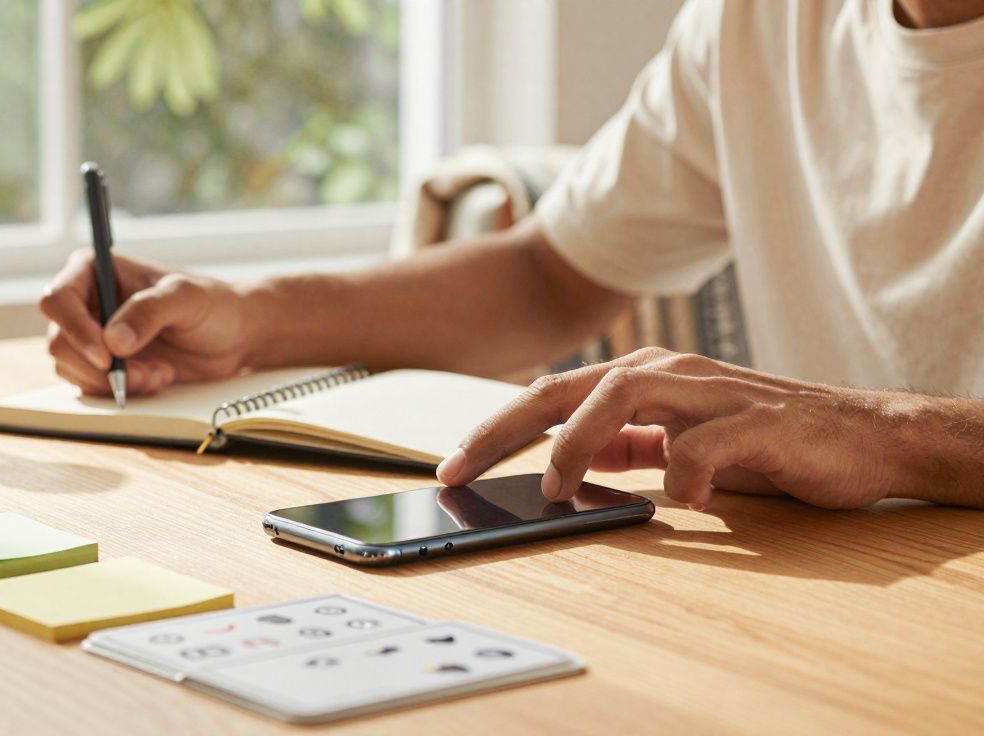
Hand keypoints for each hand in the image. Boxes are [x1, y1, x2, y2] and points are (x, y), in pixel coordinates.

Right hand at [39, 249, 253, 395]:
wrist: (233, 338)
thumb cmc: (212, 305)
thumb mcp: (187, 298)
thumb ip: (150, 311)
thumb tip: (113, 340)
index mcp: (95, 270)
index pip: (58, 298)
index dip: (74, 329)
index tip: (106, 356)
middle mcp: (86, 303)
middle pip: (59, 342)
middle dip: (99, 367)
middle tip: (142, 374)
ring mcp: (91, 337)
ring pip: (72, 369)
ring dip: (114, 382)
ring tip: (158, 374)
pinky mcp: (103, 367)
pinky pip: (92, 387)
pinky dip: (122, 391)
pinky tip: (157, 379)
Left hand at [435, 347, 922, 509]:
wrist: (865, 434)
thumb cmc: (765, 441)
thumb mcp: (679, 445)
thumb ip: (628, 448)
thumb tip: (567, 470)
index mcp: (642, 379)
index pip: (549, 397)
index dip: (495, 429)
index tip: (451, 466)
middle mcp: (666, 373)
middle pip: (564, 389)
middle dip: (502, 430)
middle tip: (457, 471)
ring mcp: (710, 391)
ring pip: (621, 394)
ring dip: (577, 442)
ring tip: (555, 488)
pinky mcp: (757, 420)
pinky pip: (704, 445)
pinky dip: (685, 475)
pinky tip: (686, 504)